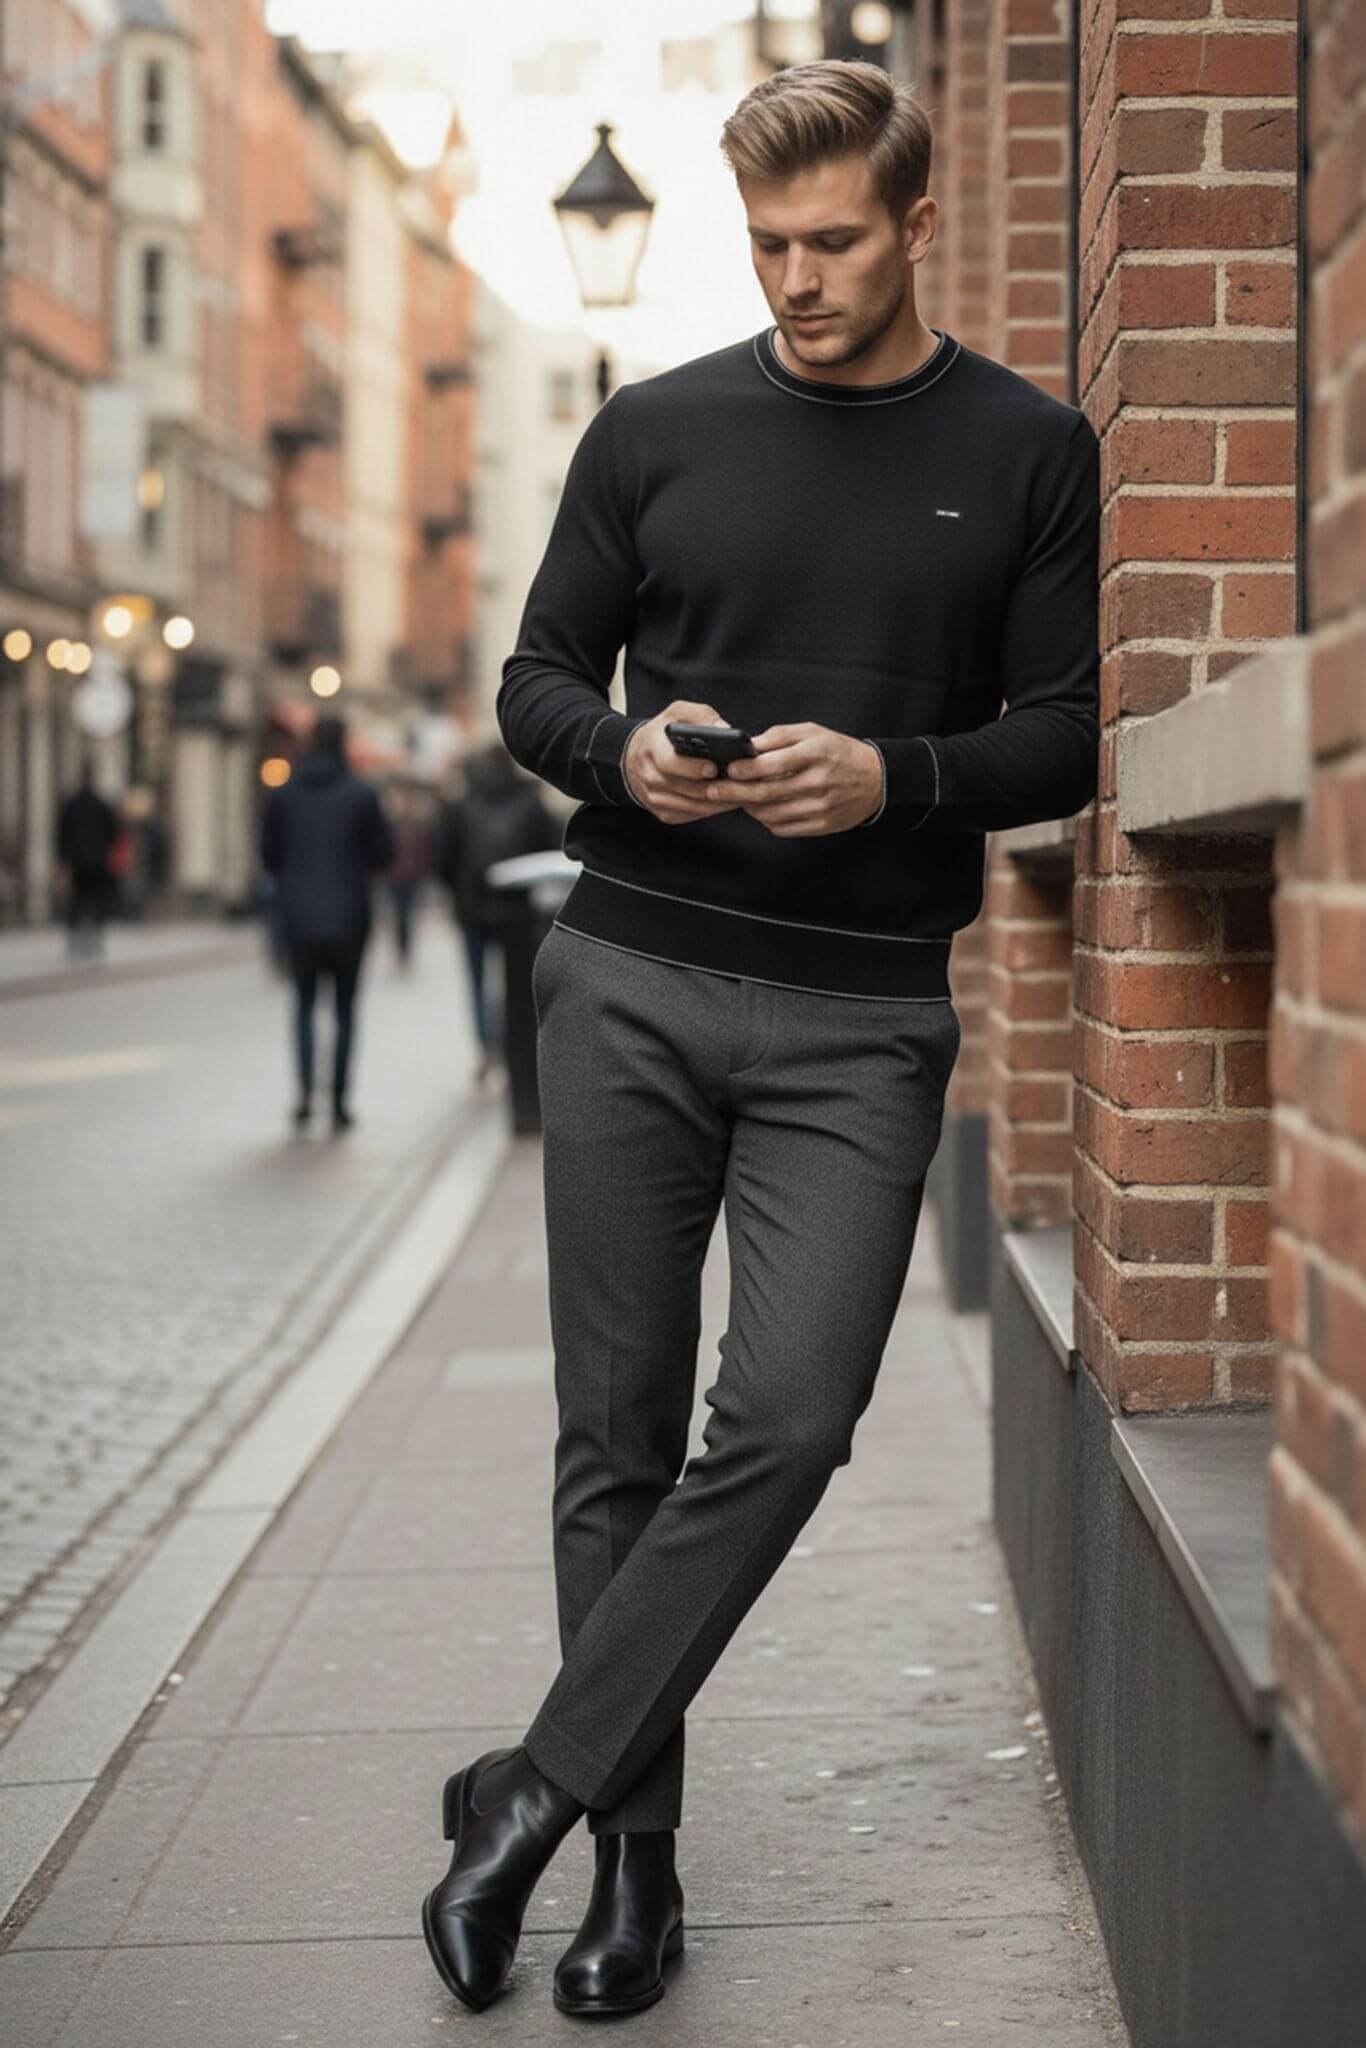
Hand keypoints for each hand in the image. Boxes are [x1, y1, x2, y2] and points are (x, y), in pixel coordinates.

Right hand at [622, 701, 752, 825]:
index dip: (692, 768)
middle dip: (715, 788)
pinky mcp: (663, 812)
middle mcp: (649, 777)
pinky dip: (711, 810)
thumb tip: (725, 729)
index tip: (714, 768)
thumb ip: (700, 715)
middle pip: (687, 789)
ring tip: (741, 793)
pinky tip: (727, 801)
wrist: (632, 759)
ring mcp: (654, 798)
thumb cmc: (661, 734)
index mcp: (651, 749)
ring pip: (692, 806)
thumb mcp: (676, 714)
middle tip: (740, 785)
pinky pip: (691, 815)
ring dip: (718, 802)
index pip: (669, 762)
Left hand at [702, 723, 882, 834]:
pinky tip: (763, 810)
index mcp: (815, 754)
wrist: (876, 779)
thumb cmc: (839, 752)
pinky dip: (767, 820)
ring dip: (749, 807)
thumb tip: (747, 747)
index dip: (745, 769)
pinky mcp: (822, 825)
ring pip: (771, 814)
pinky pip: (784, 828)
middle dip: (735, 792)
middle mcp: (818, 782)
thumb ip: (779, 737)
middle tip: (714, 790)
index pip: (773, 764)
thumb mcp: (813, 733)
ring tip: (741, 798)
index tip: (728, 769)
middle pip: (766, 792)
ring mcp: (820, 807)